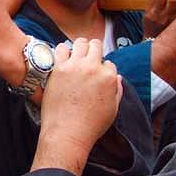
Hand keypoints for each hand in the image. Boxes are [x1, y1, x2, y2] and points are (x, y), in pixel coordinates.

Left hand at [31, 39, 122, 175]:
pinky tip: (62, 59)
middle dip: (93, 50)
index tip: (96, 74)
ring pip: (80, 42)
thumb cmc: (90, 125)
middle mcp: (93, 68)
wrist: (67, 132)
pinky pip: (61, 48)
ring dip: (79, 47)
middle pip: (96, 45)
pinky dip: (63, 51)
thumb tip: (117, 78)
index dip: (103, 68)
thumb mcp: (113, 110)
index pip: (108, 63)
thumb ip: (117, 90)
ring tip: (75, 56)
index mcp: (109, 77)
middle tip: (87, 58)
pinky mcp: (59, 68)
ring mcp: (75, 66)